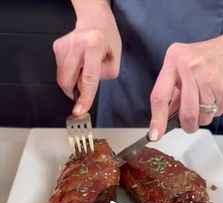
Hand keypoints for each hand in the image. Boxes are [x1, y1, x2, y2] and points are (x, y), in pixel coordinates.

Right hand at [53, 0, 120, 114]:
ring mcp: (64, 45)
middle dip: (72, 91)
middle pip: (67, 79)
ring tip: (83, 68)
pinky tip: (77, 63)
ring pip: (62, 76)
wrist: (94, 20)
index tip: (79, 111)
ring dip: (72, 80)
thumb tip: (84, 88)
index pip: (88, 77)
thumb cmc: (107, 40)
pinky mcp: (57, 47)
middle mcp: (77, 44)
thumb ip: (102, 78)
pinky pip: (60, 69)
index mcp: (94, 46)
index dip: (84, 97)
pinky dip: (69, 72)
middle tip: (82, 91)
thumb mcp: (114, 60)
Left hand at [149, 30, 222, 140]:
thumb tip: (164, 120)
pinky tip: (214, 96)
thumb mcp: (180, 67)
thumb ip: (171, 92)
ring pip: (203, 117)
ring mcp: (209, 78)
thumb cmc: (204, 58)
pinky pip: (216, 113)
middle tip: (188, 125)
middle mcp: (191, 68)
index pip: (160, 96)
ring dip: (202, 117)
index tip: (154, 135)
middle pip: (186, 113)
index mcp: (174, 60)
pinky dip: (214, 111)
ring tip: (204, 101)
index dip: (157, 120)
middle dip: (187, 125)